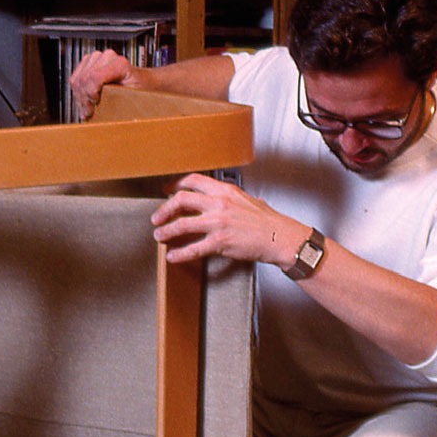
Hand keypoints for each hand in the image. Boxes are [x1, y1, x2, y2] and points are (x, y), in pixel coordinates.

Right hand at [70, 49, 134, 120]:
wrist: (141, 80)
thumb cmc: (140, 88)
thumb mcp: (135, 96)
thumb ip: (120, 100)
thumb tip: (105, 113)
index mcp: (119, 64)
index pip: (94, 77)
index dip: (91, 94)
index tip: (94, 106)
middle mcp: (107, 57)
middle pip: (84, 79)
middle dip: (84, 100)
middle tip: (89, 113)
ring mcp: (96, 58)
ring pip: (77, 80)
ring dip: (79, 98)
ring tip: (86, 111)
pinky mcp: (88, 62)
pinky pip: (75, 79)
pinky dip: (77, 93)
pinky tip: (84, 103)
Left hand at [151, 173, 307, 267]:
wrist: (280, 237)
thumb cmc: (266, 221)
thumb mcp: (246, 199)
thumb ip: (227, 197)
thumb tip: (215, 198)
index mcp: (225, 190)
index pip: (193, 181)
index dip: (175, 185)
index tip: (167, 191)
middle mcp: (219, 203)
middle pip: (181, 200)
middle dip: (164, 209)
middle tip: (157, 217)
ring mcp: (218, 223)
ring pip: (182, 224)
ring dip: (166, 231)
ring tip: (159, 236)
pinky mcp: (220, 242)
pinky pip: (193, 248)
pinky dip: (180, 253)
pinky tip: (173, 256)